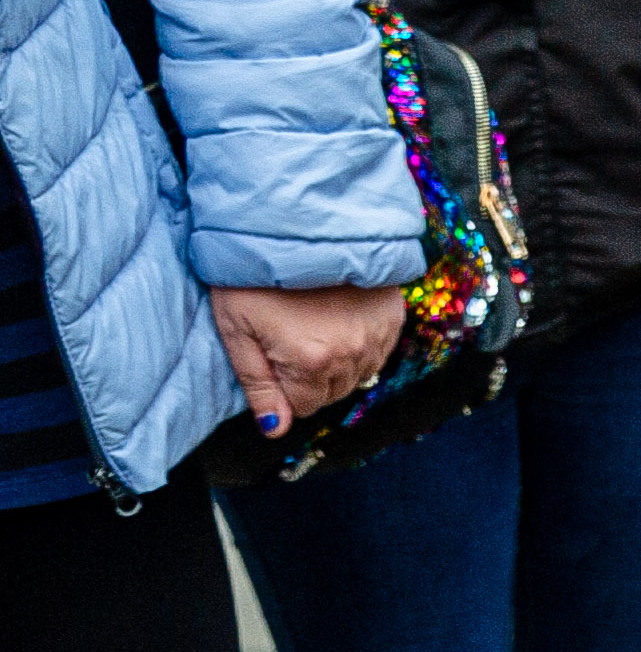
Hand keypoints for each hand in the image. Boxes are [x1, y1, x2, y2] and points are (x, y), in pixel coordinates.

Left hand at [211, 284, 404, 433]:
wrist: (290, 220)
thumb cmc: (252, 272)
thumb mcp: (236, 328)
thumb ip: (256, 383)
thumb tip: (275, 430)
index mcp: (310, 362)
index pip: (302, 407)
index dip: (281, 386)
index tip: (270, 354)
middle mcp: (351, 354)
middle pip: (331, 393)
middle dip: (308, 376)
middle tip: (288, 336)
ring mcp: (377, 335)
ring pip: (357, 374)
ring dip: (336, 360)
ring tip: (313, 324)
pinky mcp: (392, 316)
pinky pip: (377, 350)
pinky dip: (358, 341)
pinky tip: (337, 316)